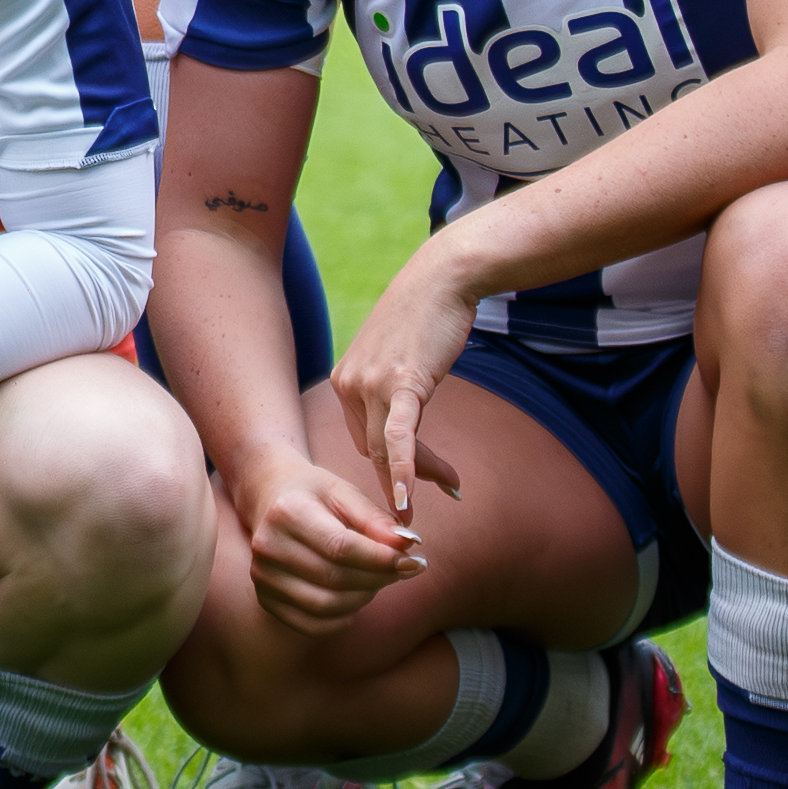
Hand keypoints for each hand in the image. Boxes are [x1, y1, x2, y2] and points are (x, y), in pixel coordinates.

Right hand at [234, 446, 426, 629]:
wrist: (270, 499)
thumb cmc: (315, 495)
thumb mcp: (345, 493)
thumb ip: (376, 519)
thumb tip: (409, 544)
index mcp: (288, 512)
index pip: (342, 547)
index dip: (382, 559)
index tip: (414, 561)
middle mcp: (269, 546)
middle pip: (336, 579)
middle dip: (379, 579)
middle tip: (403, 570)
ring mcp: (263, 576)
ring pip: (326, 606)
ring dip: (364, 599)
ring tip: (378, 580)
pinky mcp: (265, 598)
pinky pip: (311, 625)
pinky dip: (341, 619)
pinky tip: (355, 598)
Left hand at [322, 257, 478, 534]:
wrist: (443, 278)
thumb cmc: (425, 316)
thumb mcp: (397, 358)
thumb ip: (390, 389)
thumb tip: (402, 418)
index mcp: (344, 381)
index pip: (364, 440)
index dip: (391, 469)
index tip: (416, 488)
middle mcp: (349, 383)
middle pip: (373, 451)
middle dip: (400, 483)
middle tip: (421, 511)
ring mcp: (372, 383)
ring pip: (387, 450)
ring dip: (412, 481)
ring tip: (436, 502)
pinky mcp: (401, 381)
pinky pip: (400, 436)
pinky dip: (404, 469)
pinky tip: (409, 498)